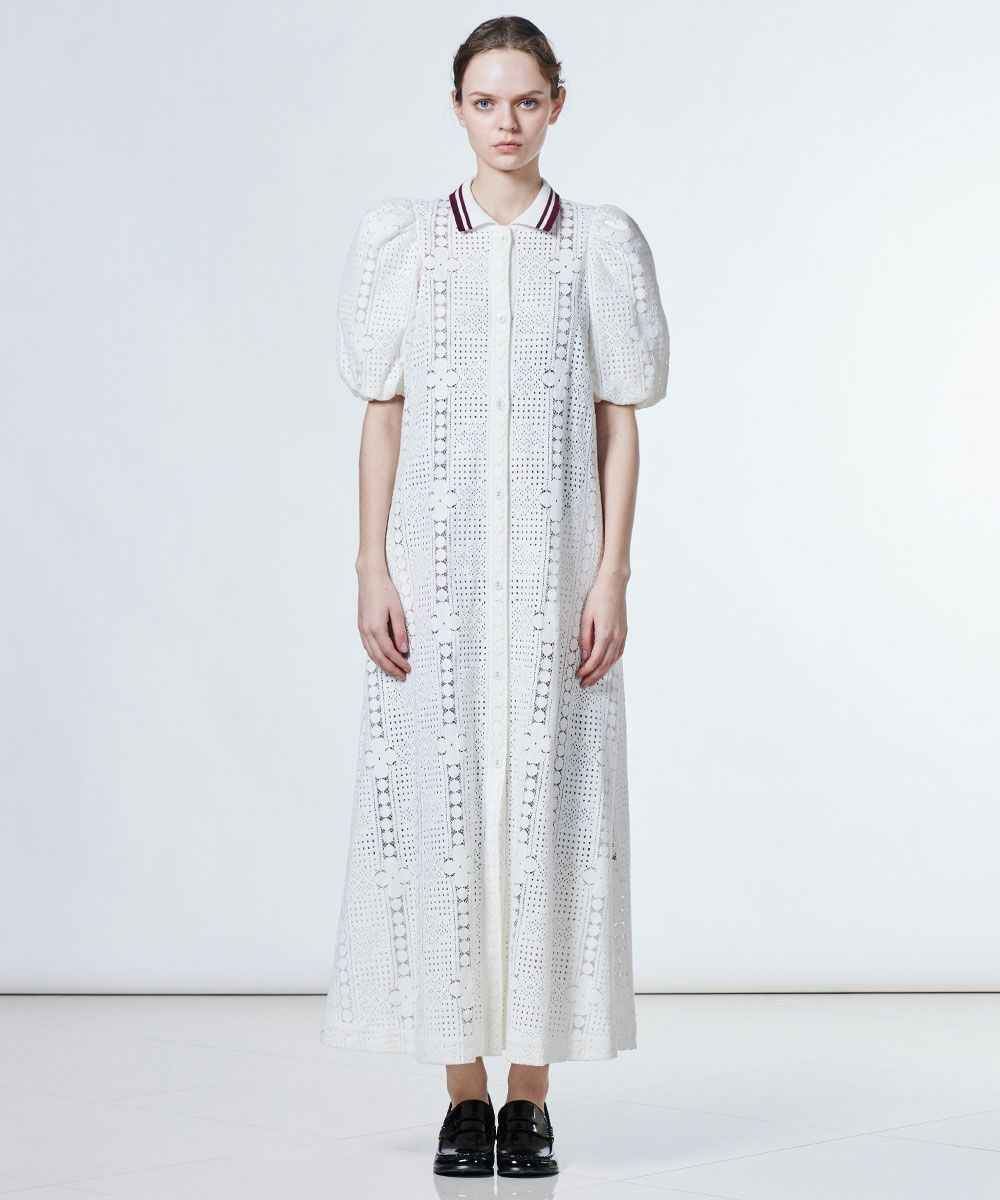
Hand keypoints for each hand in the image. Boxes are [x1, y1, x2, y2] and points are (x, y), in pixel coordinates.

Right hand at [357, 565, 410, 679]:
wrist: (370, 578)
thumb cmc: (385, 590)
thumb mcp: (398, 610)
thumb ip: (400, 631)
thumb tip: (404, 649)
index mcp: (376, 628)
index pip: (389, 652)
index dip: (399, 662)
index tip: (408, 668)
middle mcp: (366, 631)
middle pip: (379, 657)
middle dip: (391, 668)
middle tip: (402, 675)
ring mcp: (361, 629)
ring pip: (371, 654)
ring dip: (382, 664)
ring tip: (393, 670)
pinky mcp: (361, 626)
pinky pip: (367, 646)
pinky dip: (375, 656)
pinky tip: (382, 658)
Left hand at [577, 570, 626, 686]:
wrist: (614, 585)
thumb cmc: (598, 598)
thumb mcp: (586, 617)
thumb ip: (586, 638)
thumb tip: (585, 655)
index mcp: (605, 634)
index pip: (595, 659)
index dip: (587, 670)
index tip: (578, 675)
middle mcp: (616, 637)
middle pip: (605, 664)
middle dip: (594, 676)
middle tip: (584, 684)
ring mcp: (622, 635)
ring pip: (613, 660)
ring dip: (603, 672)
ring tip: (593, 679)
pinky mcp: (624, 632)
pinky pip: (618, 652)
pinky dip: (611, 662)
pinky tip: (605, 666)